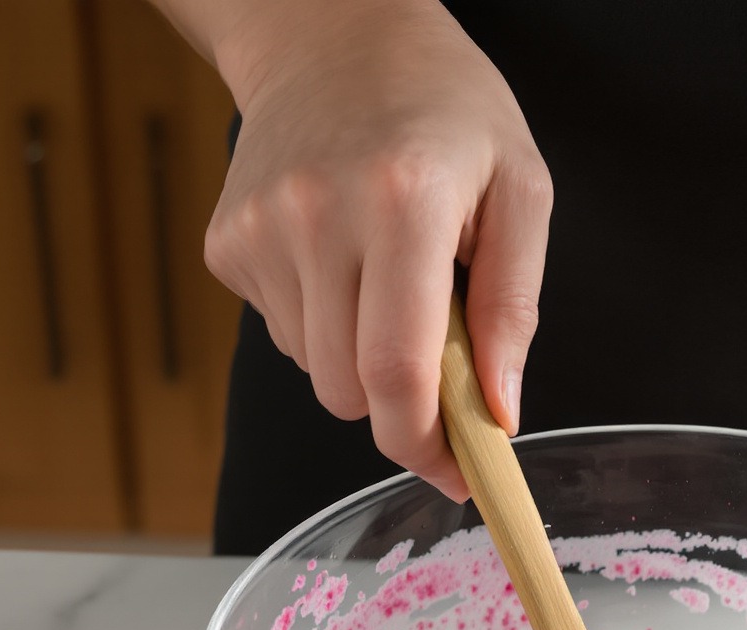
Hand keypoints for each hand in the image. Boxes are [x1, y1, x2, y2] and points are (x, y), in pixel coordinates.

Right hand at [200, 0, 550, 497]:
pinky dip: (320, 322)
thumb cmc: (442, 108)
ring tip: (384, 278)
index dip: (426, 444)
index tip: (458, 470)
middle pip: (349, 391)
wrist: (332, 35)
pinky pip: (281, 334)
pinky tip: (339, 258)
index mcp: (404, 202)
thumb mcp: (520, 187)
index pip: (398, 371)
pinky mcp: (226, 244)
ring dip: (358, 358)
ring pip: (313, 372)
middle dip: (399, 402)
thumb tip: (499, 415)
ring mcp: (260, 230)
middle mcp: (318, 215)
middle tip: (438, 353)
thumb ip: (514, 307)